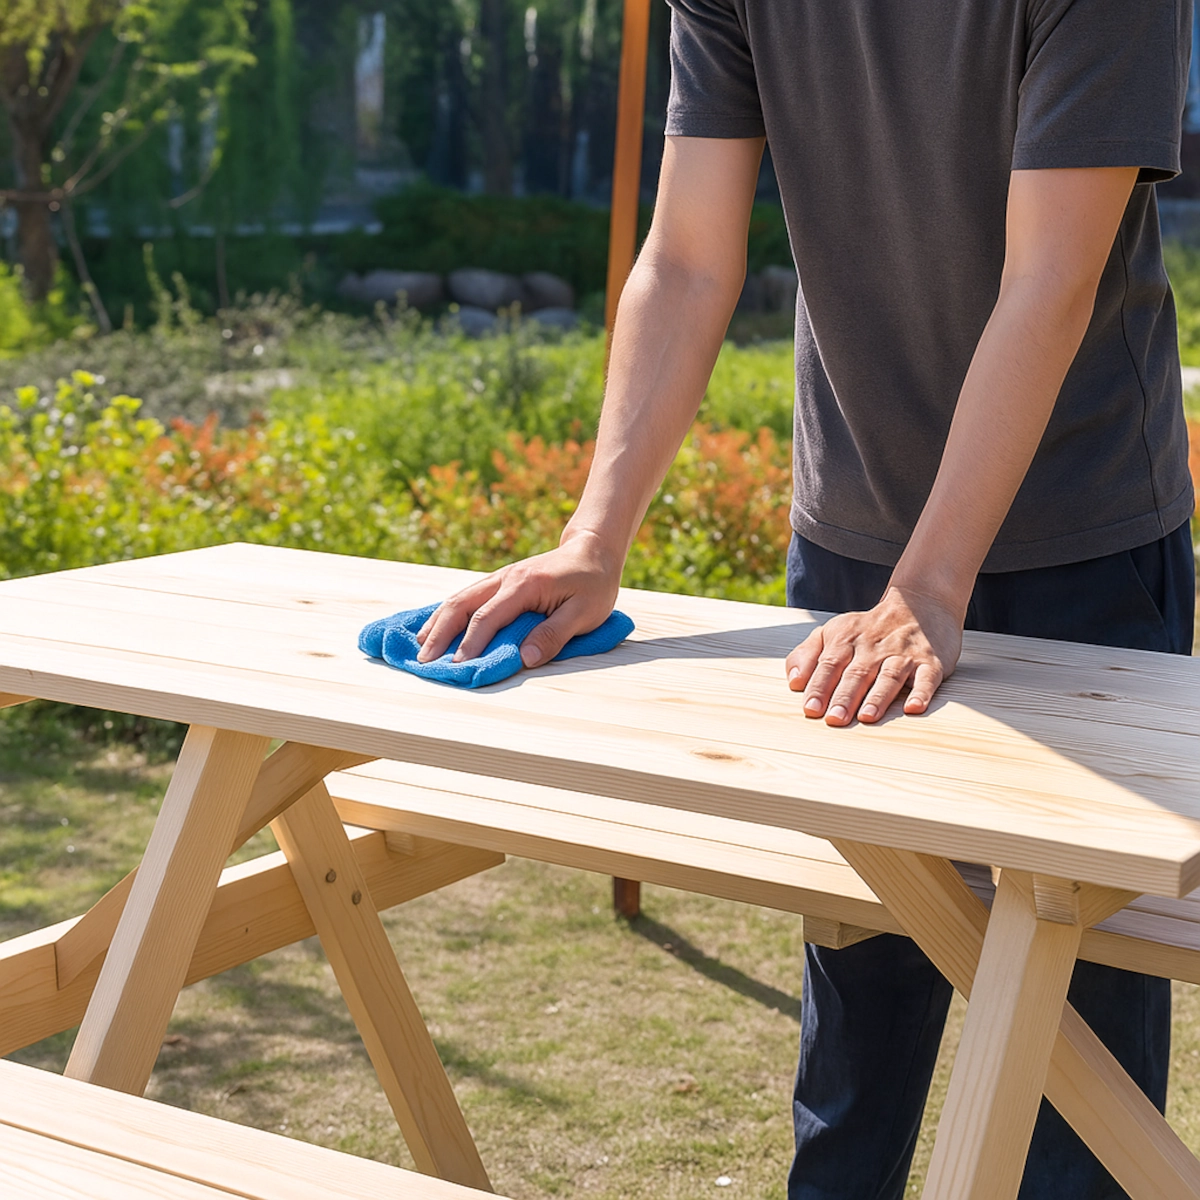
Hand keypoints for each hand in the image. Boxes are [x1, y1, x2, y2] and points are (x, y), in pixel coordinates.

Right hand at [415, 531, 621, 668]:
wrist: (592, 551)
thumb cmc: (593, 584)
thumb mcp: (585, 613)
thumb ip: (554, 635)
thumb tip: (524, 659)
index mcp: (524, 585)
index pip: (487, 617)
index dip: (469, 644)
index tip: (456, 667)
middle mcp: (504, 578)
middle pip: (461, 605)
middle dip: (439, 634)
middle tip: (423, 661)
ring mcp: (499, 578)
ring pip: (459, 598)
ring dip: (437, 622)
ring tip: (419, 646)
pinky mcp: (500, 582)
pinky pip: (467, 597)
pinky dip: (447, 613)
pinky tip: (435, 627)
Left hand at [785, 586, 963, 725]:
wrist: (918, 603)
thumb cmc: (867, 629)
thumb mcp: (833, 631)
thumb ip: (808, 654)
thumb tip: (794, 682)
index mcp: (846, 638)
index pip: (829, 664)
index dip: (819, 687)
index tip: (811, 709)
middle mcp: (874, 646)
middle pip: (857, 673)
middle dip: (845, 697)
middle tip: (835, 719)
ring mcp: (903, 654)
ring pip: (889, 676)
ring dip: (878, 697)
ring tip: (866, 717)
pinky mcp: (930, 662)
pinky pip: (926, 678)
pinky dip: (921, 692)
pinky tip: (914, 708)